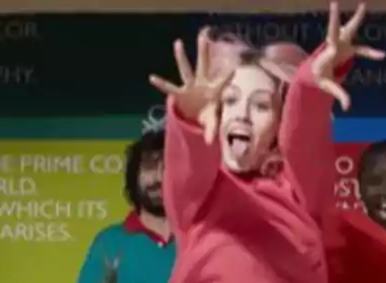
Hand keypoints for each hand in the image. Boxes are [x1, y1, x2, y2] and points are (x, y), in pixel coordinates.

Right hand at [149, 27, 232, 144]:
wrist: (199, 114)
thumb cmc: (209, 114)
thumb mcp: (211, 122)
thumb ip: (211, 131)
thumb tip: (210, 144)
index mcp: (214, 90)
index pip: (222, 82)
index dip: (227, 75)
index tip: (234, 68)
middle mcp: (201, 83)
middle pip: (202, 65)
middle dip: (203, 52)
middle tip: (204, 35)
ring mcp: (190, 86)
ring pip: (185, 69)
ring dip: (180, 57)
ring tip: (177, 43)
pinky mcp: (180, 92)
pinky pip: (169, 87)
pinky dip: (161, 84)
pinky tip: (151, 78)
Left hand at [310, 3, 385, 110]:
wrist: (315, 72)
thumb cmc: (318, 78)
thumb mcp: (327, 87)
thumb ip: (338, 94)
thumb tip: (347, 107)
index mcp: (325, 55)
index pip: (330, 49)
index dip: (332, 49)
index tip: (334, 50)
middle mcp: (333, 46)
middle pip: (335, 30)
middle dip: (334, 19)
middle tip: (334, 2)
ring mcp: (341, 45)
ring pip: (350, 30)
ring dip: (357, 19)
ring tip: (363, 5)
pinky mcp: (348, 48)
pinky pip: (362, 50)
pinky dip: (371, 54)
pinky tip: (382, 56)